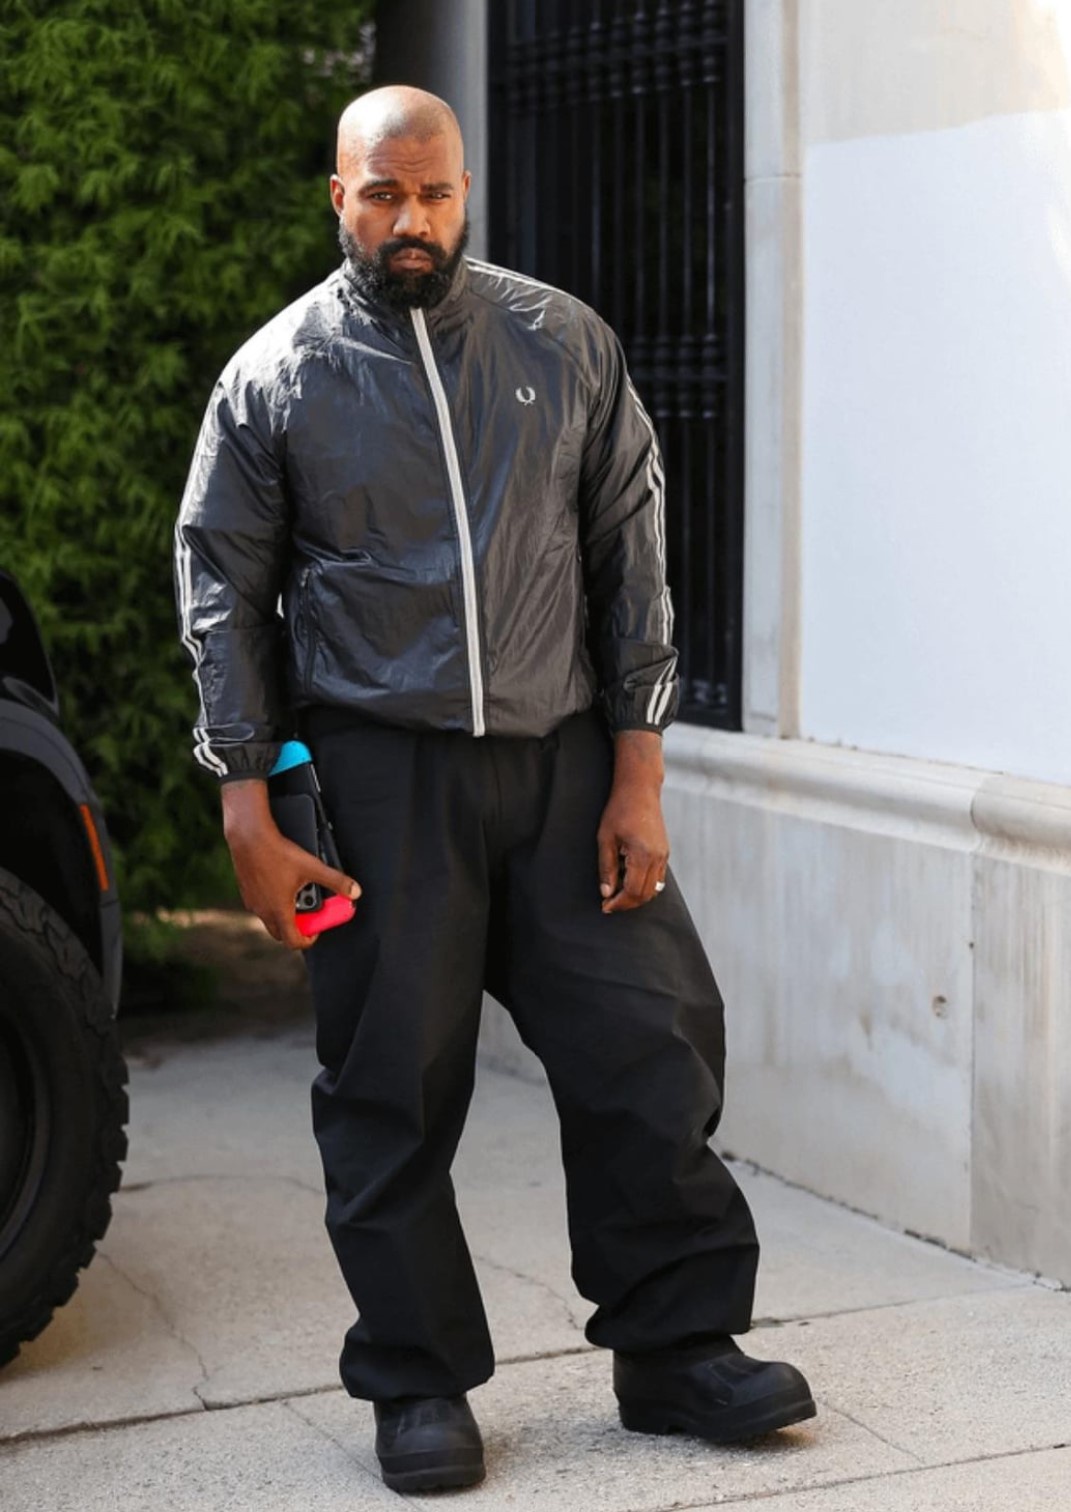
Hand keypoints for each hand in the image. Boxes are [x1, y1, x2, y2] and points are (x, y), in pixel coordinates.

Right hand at [221, 780, 360, 949]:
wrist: (249, 837)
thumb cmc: (277, 853)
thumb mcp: (312, 867)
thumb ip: (335, 881)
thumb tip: (354, 891)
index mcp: (279, 911)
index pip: (293, 941)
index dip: (308, 940)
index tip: (316, 931)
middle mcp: (263, 910)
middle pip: (280, 933)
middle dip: (297, 928)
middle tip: (309, 914)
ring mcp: (252, 902)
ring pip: (269, 919)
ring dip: (284, 914)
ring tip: (297, 895)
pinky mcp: (246, 891)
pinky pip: (260, 905)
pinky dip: (272, 902)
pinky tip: (282, 884)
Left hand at [597, 730, 668, 913]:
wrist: (640, 789)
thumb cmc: (619, 810)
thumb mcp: (605, 839)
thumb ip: (606, 868)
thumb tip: (606, 892)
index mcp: (642, 855)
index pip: (633, 891)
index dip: (618, 903)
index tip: (605, 906)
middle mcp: (657, 857)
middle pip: (645, 894)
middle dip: (627, 903)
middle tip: (609, 903)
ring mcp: (664, 855)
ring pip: (654, 889)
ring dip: (636, 896)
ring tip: (617, 893)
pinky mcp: (664, 852)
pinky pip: (658, 878)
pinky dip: (645, 886)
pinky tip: (629, 881)